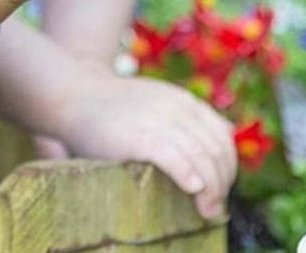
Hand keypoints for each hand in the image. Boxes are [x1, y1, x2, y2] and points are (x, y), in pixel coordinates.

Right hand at [56, 71, 236, 219]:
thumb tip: (229, 131)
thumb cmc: (115, 107)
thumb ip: (190, 115)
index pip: (223, 139)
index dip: (228, 168)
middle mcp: (176, 109)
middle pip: (215, 151)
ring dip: (210, 188)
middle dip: (222, 184)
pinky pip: (172, 157)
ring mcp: (157, 121)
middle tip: (214, 208)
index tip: (220, 189)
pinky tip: (192, 188)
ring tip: (206, 209)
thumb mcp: (159, 100)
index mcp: (184, 102)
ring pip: (200, 157)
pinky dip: (187, 174)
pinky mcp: (137, 137)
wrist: (76, 96)